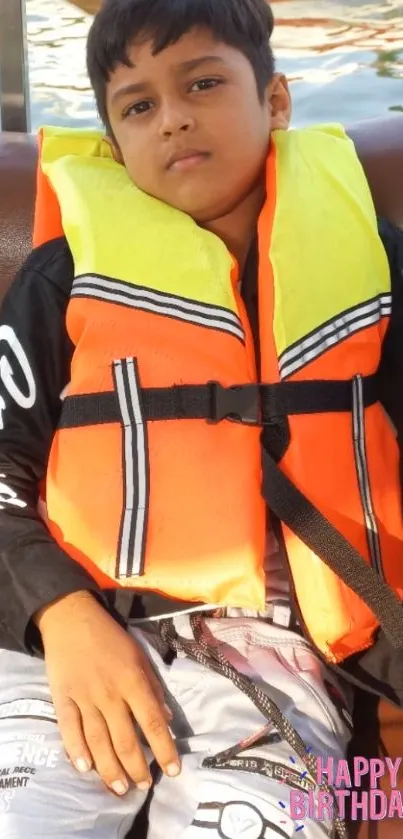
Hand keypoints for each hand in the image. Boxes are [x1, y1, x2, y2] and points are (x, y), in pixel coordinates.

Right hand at [35, 591, 179, 793]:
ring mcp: (84, 697)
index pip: (153, 722)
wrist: (72, 618)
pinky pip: (69, 729)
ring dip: (110, 769)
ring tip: (121, 788)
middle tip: (144, 786)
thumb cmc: (111, 637)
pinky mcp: (62, 698)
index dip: (164, 750)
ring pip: (98, 741)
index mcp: (133, 681)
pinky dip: (76, 750)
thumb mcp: (140, 656)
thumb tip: (167, 719)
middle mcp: (110, 693)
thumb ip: (154, 688)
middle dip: (137, 767)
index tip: (173, 770)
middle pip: (125, 739)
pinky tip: (85, 767)